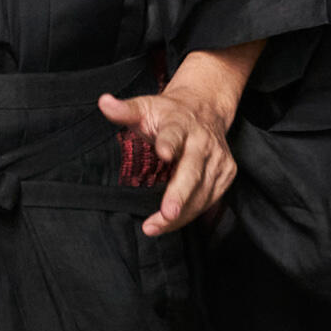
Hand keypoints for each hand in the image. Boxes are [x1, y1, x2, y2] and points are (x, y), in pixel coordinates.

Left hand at [99, 45, 260, 238]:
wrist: (205, 108)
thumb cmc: (168, 114)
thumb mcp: (145, 107)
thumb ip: (125, 110)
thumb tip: (104, 103)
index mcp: (180, 123)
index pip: (173, 134)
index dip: (168, 144)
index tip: (164, 153)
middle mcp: (203, 141)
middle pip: (192, 171)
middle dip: (180, 194)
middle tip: (167, 213)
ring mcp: (218, 159)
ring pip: (202, 192)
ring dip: (181, 214)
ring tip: (155, 227)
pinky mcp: (226, 173)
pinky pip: (209, 199)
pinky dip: (191, 214)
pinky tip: (172, 223)